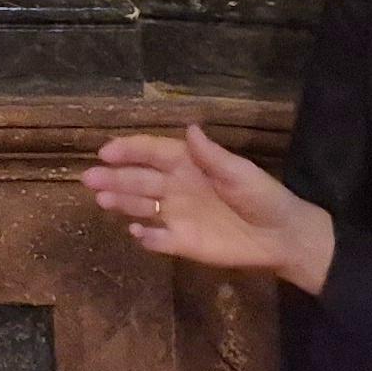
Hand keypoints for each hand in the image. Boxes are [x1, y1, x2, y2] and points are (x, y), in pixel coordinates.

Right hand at [82, 125, 336, 295]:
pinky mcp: (183, 242)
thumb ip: (212, 155)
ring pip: (141, 206)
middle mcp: (176, 187)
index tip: (106, 151)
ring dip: (121, 202)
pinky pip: (158, 239)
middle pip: (138, 179)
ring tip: (102, 200)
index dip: (128, 150)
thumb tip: (191, 127)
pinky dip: (145, 236)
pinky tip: (136, 232)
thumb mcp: (240, 172)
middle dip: (113, 177)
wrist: (282, 236)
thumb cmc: (262, 197)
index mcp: (188, 164)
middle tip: (89, 179)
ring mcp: (177, 215)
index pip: (152, 152)